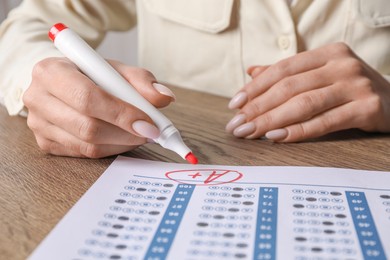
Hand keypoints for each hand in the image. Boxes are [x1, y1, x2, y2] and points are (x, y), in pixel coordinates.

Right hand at [23, 57, 175, 157]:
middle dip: (126, 133)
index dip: (121, 113)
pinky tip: (123, 139)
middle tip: (151, 132)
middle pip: (87, 126)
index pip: (87, 98)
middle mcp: (38, 98)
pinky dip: (111, 149)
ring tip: (140, 133)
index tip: (148, 123)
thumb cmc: (90, 74)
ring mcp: (39, 124)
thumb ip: (141, 81)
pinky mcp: (46, 143)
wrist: (64, 83)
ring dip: (122, 143)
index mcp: (51, 71)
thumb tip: (164, 98)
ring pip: (88, 145)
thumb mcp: (115, 69)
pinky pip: (85, 154)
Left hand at [226, 42, 389, 141]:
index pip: (283, 68)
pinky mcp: (367, 108)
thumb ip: (289, 74)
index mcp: (328, 53)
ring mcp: (356, 85)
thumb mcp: (322, 75)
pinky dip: (298, 131)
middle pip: (289, 87)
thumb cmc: (351, 90)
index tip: (235, 104)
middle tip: (236, 124)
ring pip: (304, 104)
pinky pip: (325, 122)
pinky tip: (276, 137)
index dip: (256, 87)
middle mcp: (342, 65)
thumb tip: (251, 72)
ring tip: (249, 133)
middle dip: (258, 108)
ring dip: (271, 120)